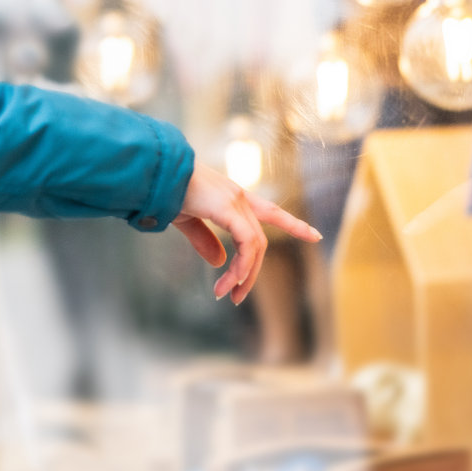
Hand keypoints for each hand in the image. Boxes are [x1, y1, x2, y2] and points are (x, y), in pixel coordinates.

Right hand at [172, 160, 321, 304]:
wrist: (155, 173)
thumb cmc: (167, 191)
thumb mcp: (187, 219)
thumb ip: (204, 240)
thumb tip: (220, 262)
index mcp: (232, 197)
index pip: (271, 211)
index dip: (294, 224)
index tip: (316, 236)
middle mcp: (240, 197)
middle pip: (259, 241)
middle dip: (252, 272)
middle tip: (237, 297)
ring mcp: (236, 200)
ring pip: (255, 245)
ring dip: (244, 274)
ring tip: (229, 294)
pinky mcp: (228, 207)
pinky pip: (245, 241)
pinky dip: (243, 262)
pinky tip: (234, 278)